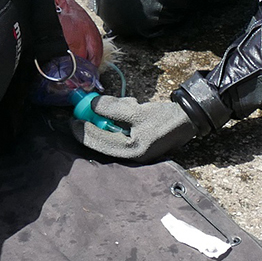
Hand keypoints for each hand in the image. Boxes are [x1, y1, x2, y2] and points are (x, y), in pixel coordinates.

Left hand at [72, 95, 202, 161]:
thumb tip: (91, 105)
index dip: (83, 130)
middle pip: (102, 139)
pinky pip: (120, 132)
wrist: (189, 119)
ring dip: (114, 116)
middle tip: (90, 108)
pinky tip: (133, 107)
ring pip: (111, 133)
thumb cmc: (165, 117)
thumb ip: (112, 109)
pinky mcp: (137, 144)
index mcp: (130, 152)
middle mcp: (130, 156)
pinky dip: (121, 119)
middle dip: (98, 122)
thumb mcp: (136, 111)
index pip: (98, 142)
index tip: (72, 119)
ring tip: (130, 104)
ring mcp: (134, 151)